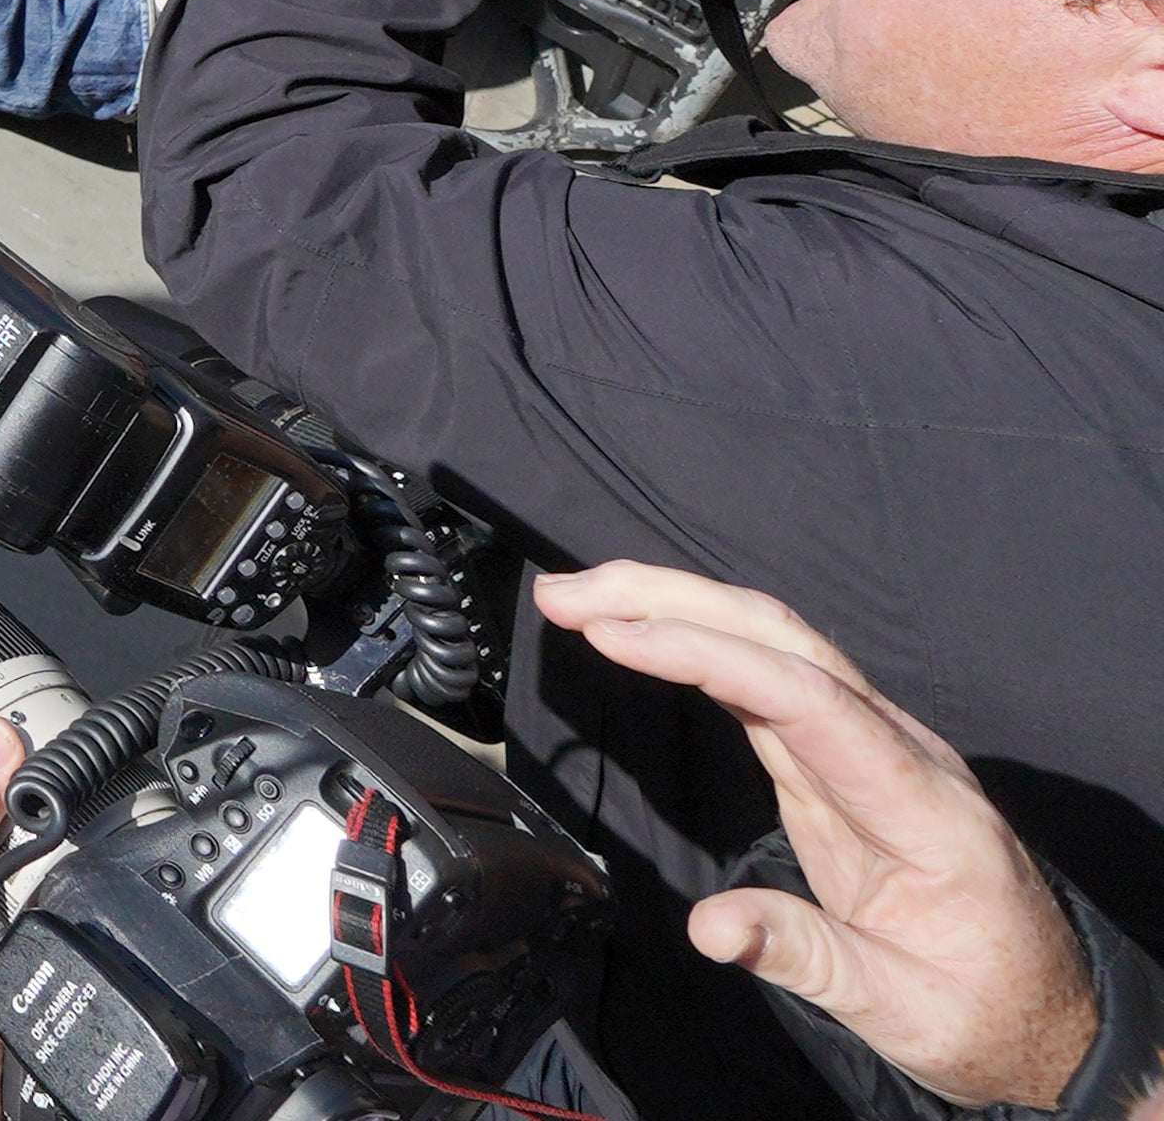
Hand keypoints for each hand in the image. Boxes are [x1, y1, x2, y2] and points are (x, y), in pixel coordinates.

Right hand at [534, 562, 1100, 1112]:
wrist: (1043, 1014)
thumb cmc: (983, 1012)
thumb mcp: (902, 1008)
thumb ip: (810, 957)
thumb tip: (710, 929)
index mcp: (923, 806)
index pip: (808, 698)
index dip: (707, 655)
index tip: (616, 636)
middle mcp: (899, 755)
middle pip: (784, 641)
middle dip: (672, 601)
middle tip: (567, 595)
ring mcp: (870, 750)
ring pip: (771, 645)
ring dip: (674, 608)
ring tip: (578, 600)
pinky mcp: (838, 762)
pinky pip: (765, 680)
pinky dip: (696, 646)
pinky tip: (641, 636)